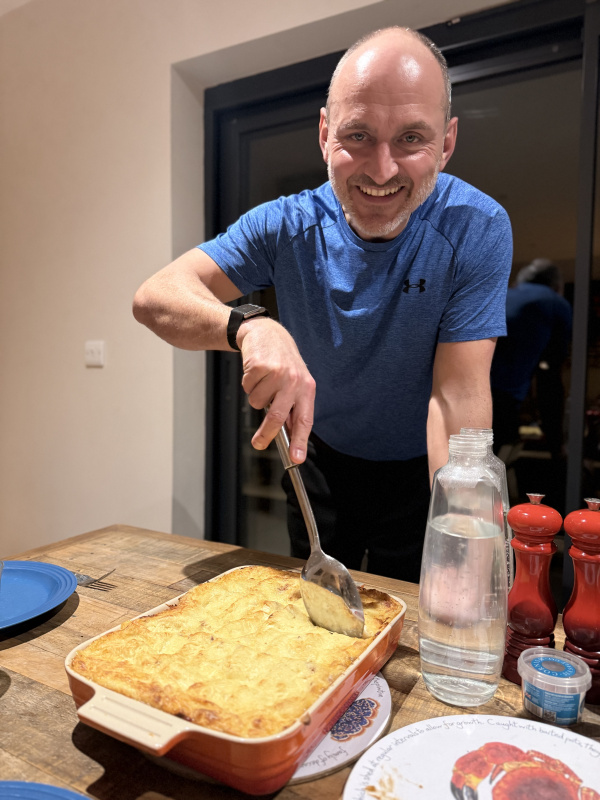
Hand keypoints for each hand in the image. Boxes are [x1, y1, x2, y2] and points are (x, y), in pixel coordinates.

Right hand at [238, 318, 315, 462]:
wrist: (267, 334)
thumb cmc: (282, 363)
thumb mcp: (295, 383)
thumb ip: (292, 407)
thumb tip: (287, 436)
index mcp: (307, 388)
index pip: (305, 419)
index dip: (300, 441)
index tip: (296, 459)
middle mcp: (294, 380)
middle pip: (278, 417)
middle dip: (266, 434)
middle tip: (259, 443)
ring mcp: (277, 373)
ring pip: (257, 403)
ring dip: (256, 397)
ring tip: (263, 382)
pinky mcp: (259, 366)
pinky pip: (247, 388)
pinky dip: (248, 384)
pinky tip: (256, 372)